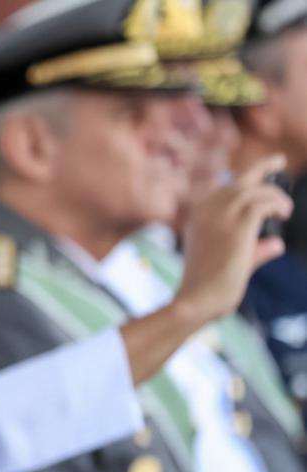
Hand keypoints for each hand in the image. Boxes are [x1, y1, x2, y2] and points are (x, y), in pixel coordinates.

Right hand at [174, 154, 291, 323]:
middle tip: (278, 161)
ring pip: (257, 189)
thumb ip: (255, 250)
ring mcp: (222, 213)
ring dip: (276, 197)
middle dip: (262, 166)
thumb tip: (277, 244)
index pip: (224, 187)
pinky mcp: (239, 223)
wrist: (198, 297)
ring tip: (285, 211)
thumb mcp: (231, 261)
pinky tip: (283, 215)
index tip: (261, 179)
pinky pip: (265, 203)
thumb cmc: (210, 285)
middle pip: (241, 177)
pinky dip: (278, 205)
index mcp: (198, 214)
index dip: (244, 181)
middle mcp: (207, 208)